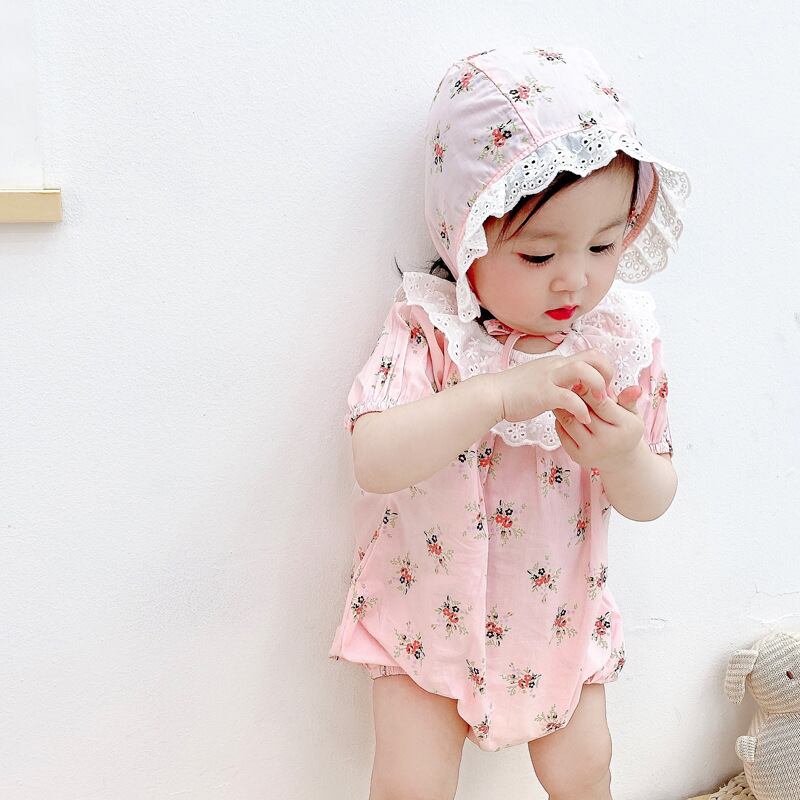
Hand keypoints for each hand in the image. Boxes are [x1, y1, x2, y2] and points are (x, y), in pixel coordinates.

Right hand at [491, 349, 613, 425]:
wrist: (493, 395)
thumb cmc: (515, 392)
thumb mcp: (541, 381)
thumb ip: (558, 382)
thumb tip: (571, 388)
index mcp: (558, 362)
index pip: (591, 355)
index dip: (604, 369)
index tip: (603, 388)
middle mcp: (556, 365)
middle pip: (593, 356)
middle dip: (607, 373)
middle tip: (606, 393)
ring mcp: (550, 378)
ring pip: (583, 370)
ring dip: (597, 386)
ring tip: (599, 403)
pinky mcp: (543, 393)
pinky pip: (569, 398)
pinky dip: (581, 409)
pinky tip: (583, 419)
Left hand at [553, 382, 644, 469]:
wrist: (620, 459)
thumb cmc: (625, 430)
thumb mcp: (633, 414)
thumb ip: (629, 400)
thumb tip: (635, 388)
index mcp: (625, 427)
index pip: (602, 404)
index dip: (589, 390)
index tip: (580, 379)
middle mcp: (607, 441)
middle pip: (583, 412)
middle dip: (574, 396)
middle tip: (567, 384)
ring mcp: (590, 451)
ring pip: (569, 421)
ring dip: (563, 407)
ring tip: (562, 395)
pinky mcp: (577, 456)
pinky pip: (562, 432)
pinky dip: (560, 419)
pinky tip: (562, 411)